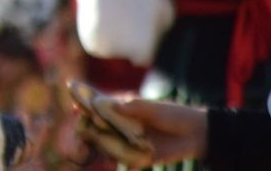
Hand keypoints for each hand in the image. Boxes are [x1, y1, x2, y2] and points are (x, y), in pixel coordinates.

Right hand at [88, 98, 204, 165]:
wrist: (196, 134)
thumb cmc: (172, 115)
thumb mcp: (153, 108)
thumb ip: (133, 107)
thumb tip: (112, 106)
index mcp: (123, 111)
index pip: (98, 108)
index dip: (85, 106)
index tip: (75, 106)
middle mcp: (122, 127)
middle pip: (98, 129)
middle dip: (86, 130)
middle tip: (79, 131)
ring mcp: (130, 143)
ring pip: (108, 147)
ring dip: (100, 148)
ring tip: (92, 149)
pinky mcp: (140, 158)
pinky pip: (126, 162)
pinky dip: (123, 164)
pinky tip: (116, 163)